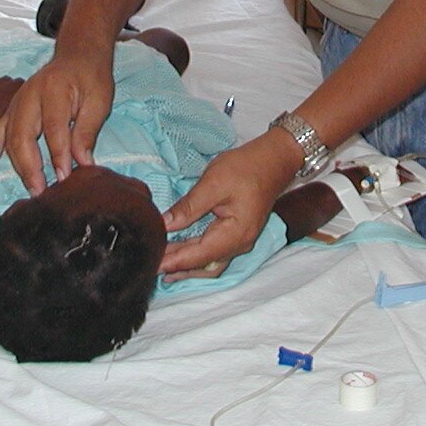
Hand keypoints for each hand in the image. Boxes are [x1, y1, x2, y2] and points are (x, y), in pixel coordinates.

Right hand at [0, 50, 113, 192]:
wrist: (77, 57)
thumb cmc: (91, 79)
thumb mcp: (99, 101)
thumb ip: (87, 131)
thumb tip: (82, 163)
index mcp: (53, 89)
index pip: (54, 127)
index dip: (58, 154)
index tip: (64, 178)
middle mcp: (29, 96)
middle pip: (23, 135)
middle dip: (31, 167)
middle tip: (42, 192)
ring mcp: (16, 103)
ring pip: (9, 139)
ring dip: (17, 166)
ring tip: (31, 190)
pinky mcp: (10, 111)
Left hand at [158, 131, 301, 279]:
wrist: (274, 159)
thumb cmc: (245, 167)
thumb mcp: (213, 183)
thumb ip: (188, 208)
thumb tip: (163, 225)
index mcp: (235, 234)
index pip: (199, 255)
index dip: (174, 261)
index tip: (152, 264)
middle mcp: (240, 244)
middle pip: (205, 265)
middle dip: (178, 267)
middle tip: (151, 265)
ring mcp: (241, 240)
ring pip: (210, 262)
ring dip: (187, 265)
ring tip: (163, 267)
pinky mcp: (239, 234)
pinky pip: (215, 253)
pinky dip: (197, 256)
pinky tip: (182, 255)